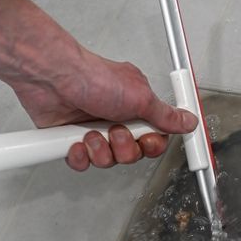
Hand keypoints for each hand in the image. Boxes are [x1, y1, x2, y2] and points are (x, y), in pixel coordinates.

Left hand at [8, 46, 196, 171]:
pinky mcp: (71, 140)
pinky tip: (76, 141)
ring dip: (101, 150)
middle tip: (116, 132)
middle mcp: (115, 119)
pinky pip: (83, 163)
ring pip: (107, 161)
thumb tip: (188, 121)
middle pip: (132, 153)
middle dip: (124, 148)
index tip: (148, 141)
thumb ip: (165, 115)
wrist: (53, 78)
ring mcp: (94, 130)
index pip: (154, 137)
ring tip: (92, 133)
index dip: (152, 145)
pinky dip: (80, 155)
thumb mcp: (139, 96)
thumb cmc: (92, 77)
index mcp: (135, 107)